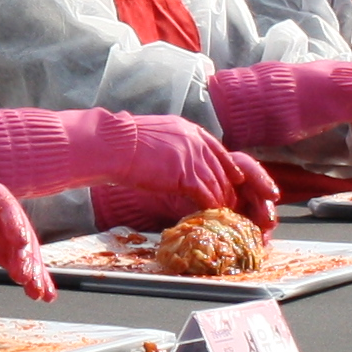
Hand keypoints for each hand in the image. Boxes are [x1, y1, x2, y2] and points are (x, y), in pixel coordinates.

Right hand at [0, 108, 277, 221]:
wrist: (109, 144)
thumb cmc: (118, 145)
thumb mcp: (151, 140)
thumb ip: (169, 150)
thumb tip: (169, 163)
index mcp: (188, 130)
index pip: (220, 151)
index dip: (232, 170)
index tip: (240, 182)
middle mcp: (196, 140)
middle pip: (227, 169)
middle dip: (236, 191)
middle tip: (242, 208)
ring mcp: (193, 156)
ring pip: (221, 185)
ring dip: (227, 205)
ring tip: (231, 221)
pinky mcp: (186, 173)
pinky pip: (208, 196)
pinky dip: (213, 210)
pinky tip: (214, 221)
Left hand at [0, 171, 52, 299]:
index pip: (6, 210)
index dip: (15, 229)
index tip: (19, 250)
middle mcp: (0, 212)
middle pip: (21, 234)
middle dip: (29, 257)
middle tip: (32, 279)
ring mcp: (2, 231)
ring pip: (24, 251)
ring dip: (34, 271)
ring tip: (42, 293)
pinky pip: (18, 263)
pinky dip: (31, 277)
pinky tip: (44, 295)